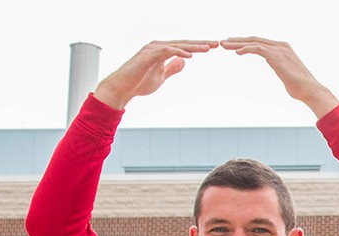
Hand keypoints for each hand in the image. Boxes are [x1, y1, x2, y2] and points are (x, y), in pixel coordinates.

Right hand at [93, 40, 217, 108]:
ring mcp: (152, 50)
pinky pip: (166, 51)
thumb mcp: (161, 76)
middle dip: (201, 43)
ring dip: (193, 47)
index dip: (199, 46)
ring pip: (177, 45)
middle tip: (217, 43)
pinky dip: (178, 52)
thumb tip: (185, 61)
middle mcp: (158, 47)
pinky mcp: (147, 55)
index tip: (214, 46)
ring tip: (208, 48)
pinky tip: (189, 56)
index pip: (185, 47)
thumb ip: (172, 68)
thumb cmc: (139, 82)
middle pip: (184, 43)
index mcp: (162, 50)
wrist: (122, 88)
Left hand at [221, 37, 338, 116]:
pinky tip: (237, 52)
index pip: (260, 42)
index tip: (233, 44)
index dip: (245, 42)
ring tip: (225, 46)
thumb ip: (281, 67)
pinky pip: (257, 49)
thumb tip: (280, 71)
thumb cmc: (300, 86)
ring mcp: (279, 50)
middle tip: (223, 42)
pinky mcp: (276, 56)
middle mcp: (281, 46)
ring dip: (237, 44)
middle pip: (254, 39)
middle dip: (238, 41)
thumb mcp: (287, 73)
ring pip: (254, 42)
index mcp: (283, 48)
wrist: (309, 90)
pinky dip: (246, 49)